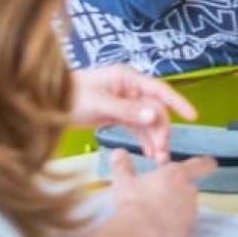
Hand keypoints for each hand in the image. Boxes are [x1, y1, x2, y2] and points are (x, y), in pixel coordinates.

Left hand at [70, 66, 194, 162]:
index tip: (193, 116)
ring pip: (146, 121)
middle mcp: (129, 88)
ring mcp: (123, 101)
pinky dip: (142, 139)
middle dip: (161, 130)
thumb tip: (152, 116)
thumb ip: (126, 109)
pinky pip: (135, 127)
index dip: (178, 102)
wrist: (44, 104)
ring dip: (153, 138)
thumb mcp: (98, 103)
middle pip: (155, 109)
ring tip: (158, 158)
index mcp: (127, 78)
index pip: (159, 89)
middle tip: (162, 152)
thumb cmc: (68, 96)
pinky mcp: (116, 114)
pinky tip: (147, 152)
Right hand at [107, 150, 215, 236]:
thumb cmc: (133, 202)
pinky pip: (184, 223)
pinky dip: (175, 224)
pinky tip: (159, 227)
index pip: (202, 164)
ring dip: (177, 207)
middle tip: (158, 197)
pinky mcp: (188, 229)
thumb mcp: (123, 181)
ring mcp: (191, 210)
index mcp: (178, 174)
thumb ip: (122, 164)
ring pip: (187, 205)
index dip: (206, 164)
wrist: (137, 232)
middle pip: (189, 186)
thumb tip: (117, 151)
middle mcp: (190, 190)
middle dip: (177, 190)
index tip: (209, 165)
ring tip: (155, 214)